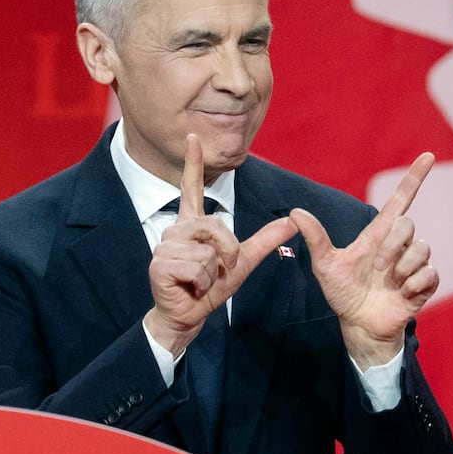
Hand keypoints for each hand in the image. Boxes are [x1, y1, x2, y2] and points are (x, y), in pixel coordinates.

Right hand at [145, 134, 295, 355]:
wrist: (188, 315)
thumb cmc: (209, 288)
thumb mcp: (243, 262)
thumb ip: (265, 240)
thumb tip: (292, 220)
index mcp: (193, 225)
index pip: (192, 188)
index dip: (193, 163)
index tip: (193, 137)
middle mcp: (177, 229)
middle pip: (216, 226)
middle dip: (227, 252)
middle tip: (216, 270)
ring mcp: (166, 245)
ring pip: (208, 252)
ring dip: (212, 273)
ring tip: (198, 280)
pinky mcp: (160, 263)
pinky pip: (197, 267)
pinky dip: (201, 282)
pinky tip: (188, 286)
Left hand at [290, 152, 438, 368]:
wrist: (359, 324)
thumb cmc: (343, 293)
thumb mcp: (325, 265)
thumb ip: (315, 239)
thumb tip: (295, 212)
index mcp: (379, 235)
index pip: (400, 200)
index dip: (414, 178)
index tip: (428, 155)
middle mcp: (399, 245)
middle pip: (409, 224)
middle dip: (392, 246)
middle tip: (378, 267)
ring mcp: (413, 265)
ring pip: (422, 249)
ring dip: (403, 267)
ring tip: (390, 282)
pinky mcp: (424, 284)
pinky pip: (430, 273)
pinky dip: (414, 284)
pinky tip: (401, 293)